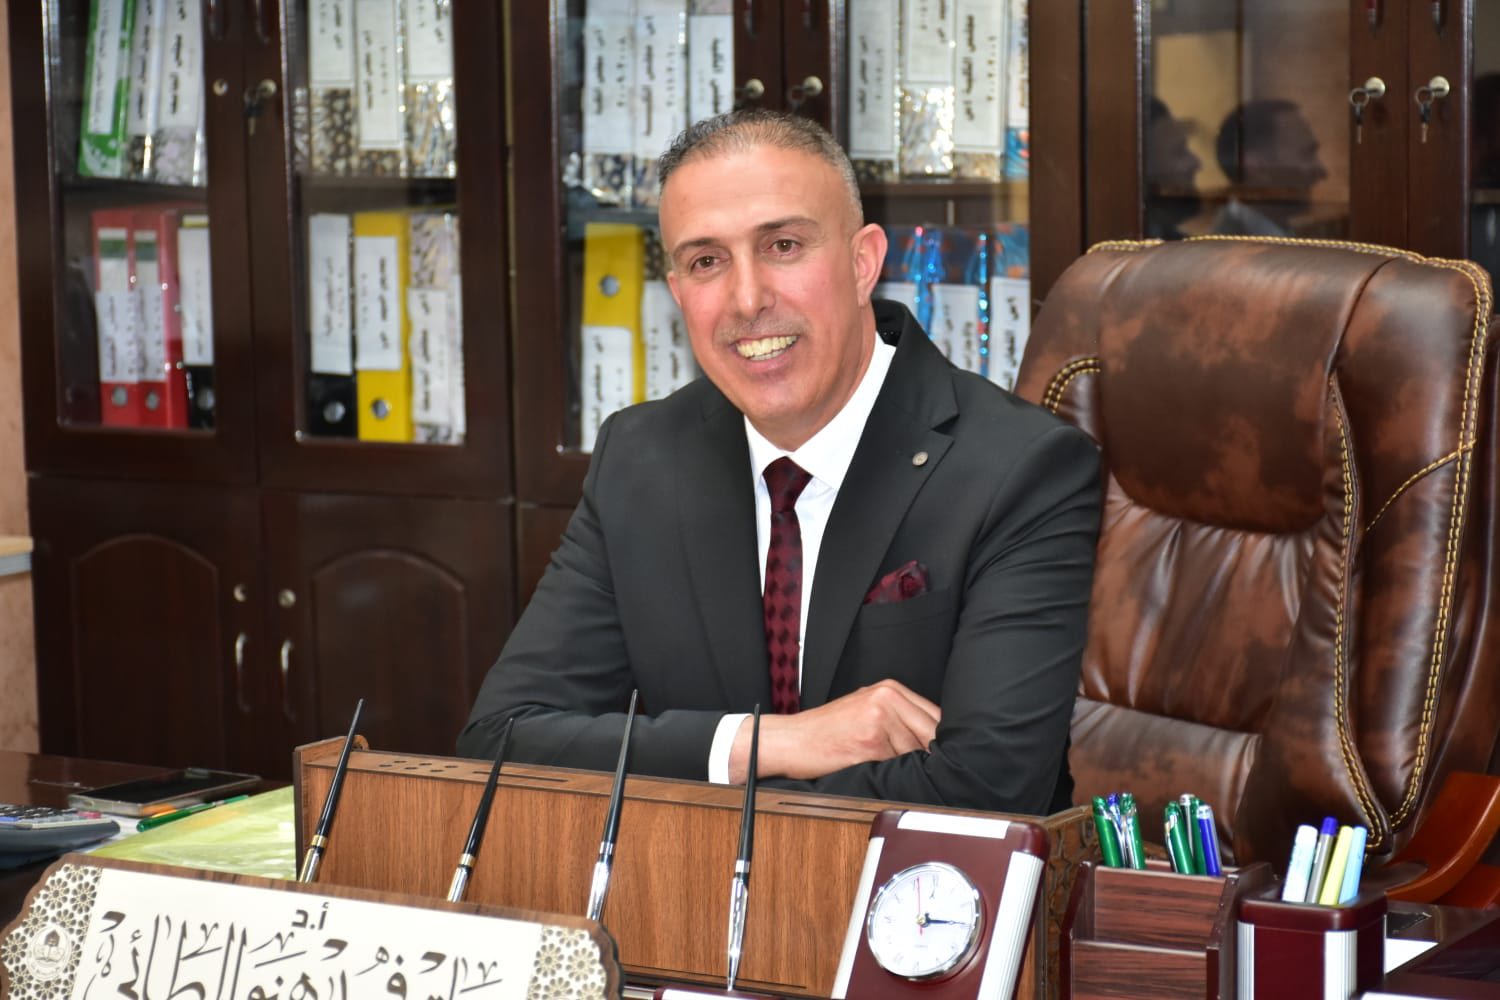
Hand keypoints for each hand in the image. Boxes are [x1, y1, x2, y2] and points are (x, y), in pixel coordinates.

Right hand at [727, 679, 940, 782]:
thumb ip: (899, 717)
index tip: (944, 757)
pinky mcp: (870, 744)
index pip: (936, 716)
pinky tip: (881, 773)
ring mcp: (879, 719)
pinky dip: (896, 775)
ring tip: (892, 770)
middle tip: (932, 771)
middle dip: (933, 754)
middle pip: (932, 733)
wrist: (791, 740)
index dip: (943, 741)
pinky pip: (898, 765)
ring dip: (913, 767)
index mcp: (889, 689)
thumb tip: (936, 742)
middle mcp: (887, 699)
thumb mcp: (865, 709)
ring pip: (917, 752)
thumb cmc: (827, 730)